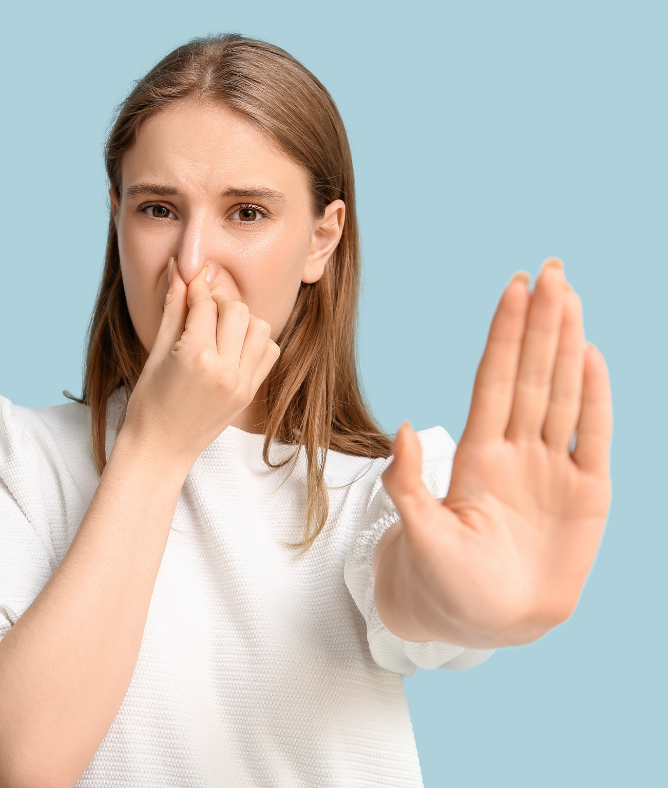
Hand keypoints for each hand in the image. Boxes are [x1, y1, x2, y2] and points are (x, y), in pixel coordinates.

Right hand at [120, 258, 280, 467]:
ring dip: (240, 319)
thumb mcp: (155, 353)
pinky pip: (268, 351)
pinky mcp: (250, 393)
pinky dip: (255, 340)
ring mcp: (241, 383)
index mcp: (194, 357)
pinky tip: (233, 345)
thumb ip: (172, 308)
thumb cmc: (148, 403)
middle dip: (218, 301)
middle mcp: (224, 369)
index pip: (204, 303)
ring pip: (259, 326)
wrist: (160, 449)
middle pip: (236, 310)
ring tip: (218, 328)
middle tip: (201, 308)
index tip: (189, 283)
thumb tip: (179, 269)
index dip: (195, 287)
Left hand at [377, 259, 612, 647]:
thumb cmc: (443, 580)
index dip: (504, 335)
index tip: (512, 288)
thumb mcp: (418, 534)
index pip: (494, 381)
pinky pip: (594, 437)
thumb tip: (404, 428)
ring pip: (563, 393)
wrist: (485, 621)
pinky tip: (593, 356)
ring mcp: (552, 468)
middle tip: (550, 268)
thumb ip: (410, 484)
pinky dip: (596, 399)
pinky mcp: (586, 494)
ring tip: (570, 296)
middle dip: (540, 322)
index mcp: (478, 455)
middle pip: (531, 374)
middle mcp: (517, 450)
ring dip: (568, 345)